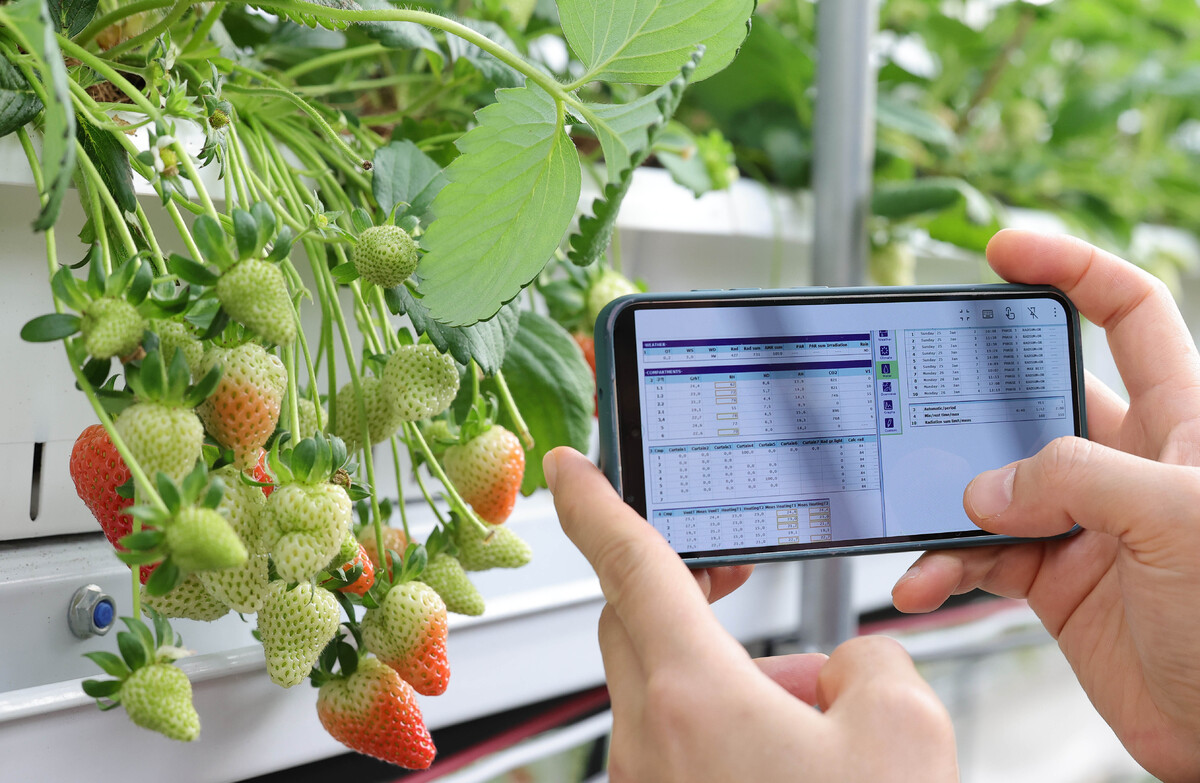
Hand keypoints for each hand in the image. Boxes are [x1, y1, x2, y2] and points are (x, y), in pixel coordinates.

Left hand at [547, 446, 956, 782]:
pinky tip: (796, 751)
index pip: (629, 564)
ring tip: (815, 703)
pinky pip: (681, 741)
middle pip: (640, 621)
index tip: (568, 465)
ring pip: (668, 685)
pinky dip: (728, 723)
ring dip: (729, 670)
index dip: (596, 503)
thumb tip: (844, 663)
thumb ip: (869, 660)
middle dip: (687, 586)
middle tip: (733, 567)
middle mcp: (651, 739)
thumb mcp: (905, 728)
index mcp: (692, 694)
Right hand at [892, 230, 1199, 781]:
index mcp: (1182, 423)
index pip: (1129, 314)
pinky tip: (924, 581)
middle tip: (920, 399)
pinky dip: (943, 566)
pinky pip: (980, 555)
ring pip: (994, 484)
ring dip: (946, 505)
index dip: (1069, 270)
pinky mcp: (1054, 579)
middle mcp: (1127, 464)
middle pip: (1033, 397)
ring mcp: (1086, 523)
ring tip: (921, 525)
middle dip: (974, 399)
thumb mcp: (1180, 525)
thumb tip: (986, 486)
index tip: (1002, 251)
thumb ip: (1078, 481)